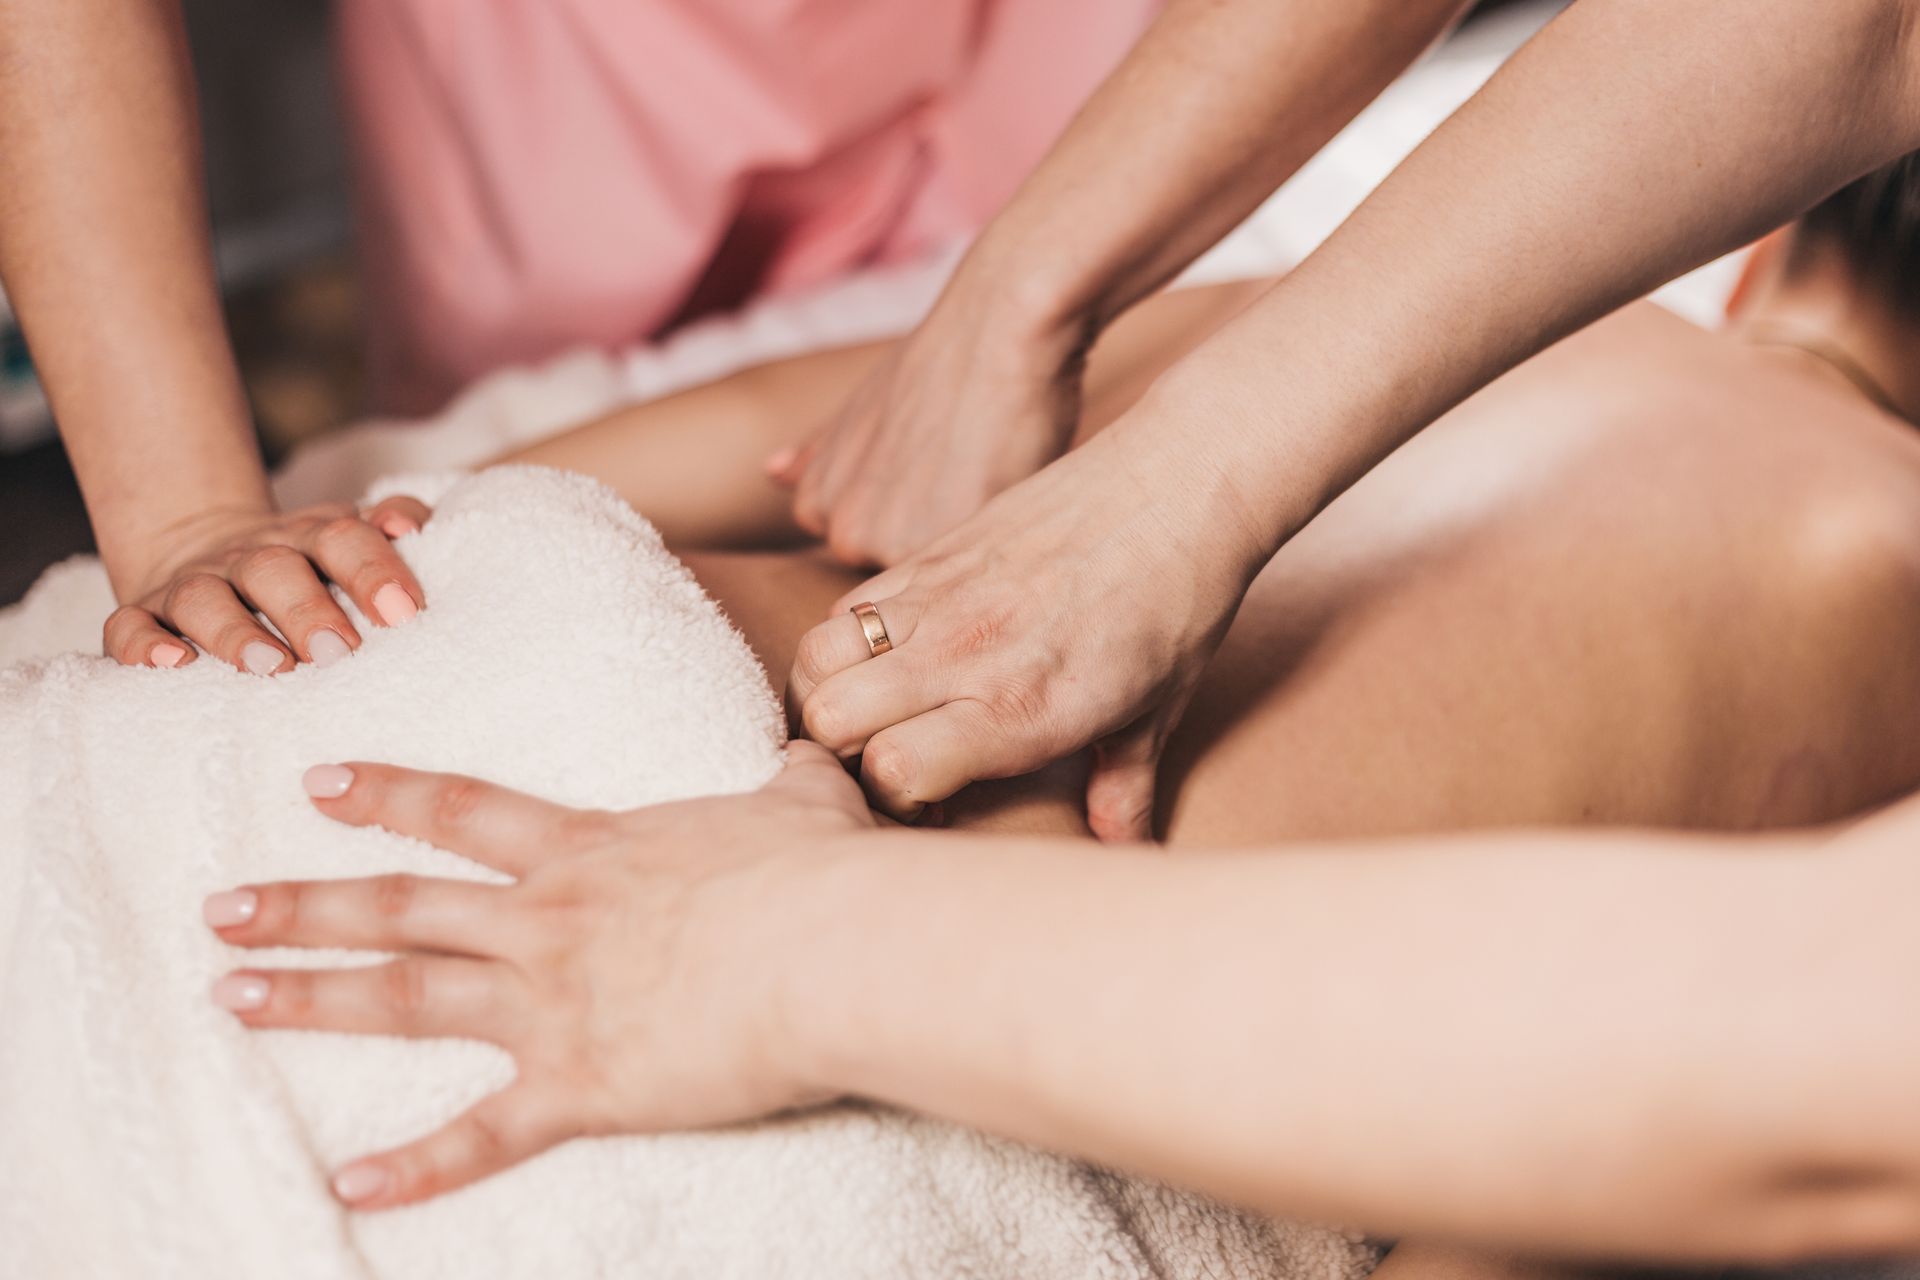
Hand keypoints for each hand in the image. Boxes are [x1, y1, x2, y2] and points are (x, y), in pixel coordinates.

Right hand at [104, 497, 430, 673]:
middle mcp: (249, 557)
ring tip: (272, 667)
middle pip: (274, 571)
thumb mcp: (350, 537)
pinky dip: (144, 646)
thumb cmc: (305, 562)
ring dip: (236, 633)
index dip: (373, 570)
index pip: (343, 539)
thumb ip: (391, 521)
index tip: (403, 612)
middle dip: (308, 611)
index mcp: (309, 537)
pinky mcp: (143, 616)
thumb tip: (407, 525)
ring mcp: (193, 585)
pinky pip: (129, 627)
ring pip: (204, 600)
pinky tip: (172, 664)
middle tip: (340, 652)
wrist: (204, 550)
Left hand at [203, 741, 875, 1208]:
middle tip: (221, 907)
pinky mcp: (580, 1086)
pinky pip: (480, 1135)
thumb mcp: (808, 807)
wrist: (831, 948)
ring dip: (312, 997)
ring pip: (406, 997)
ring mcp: (552, 1004)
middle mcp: (548, 921)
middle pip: (403, 907)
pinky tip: (348, 1183)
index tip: (314, 786)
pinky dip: (414, 1166)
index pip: (464, 814)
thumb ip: (791, 780)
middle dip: (306, 905)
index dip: (386, 797)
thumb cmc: (821, 875)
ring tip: (232, 995)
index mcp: (592, 853)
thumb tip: (803, 756)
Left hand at [770, 270, 1089, 566]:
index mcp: (820, 507)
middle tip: (967, 478)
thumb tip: (771, 474)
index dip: (910, 522)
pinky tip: (1010, 495)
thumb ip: (820, 455)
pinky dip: (1000, 546)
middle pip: (905, 571)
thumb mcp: (862, 409)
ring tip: (988, 481)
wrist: (997, 328)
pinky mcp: (953, 548)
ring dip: (969, 548)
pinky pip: (978, 571)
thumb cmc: (938, 363)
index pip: (865, 553)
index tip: (934, 482)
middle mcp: (846, 534)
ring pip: (943, 579)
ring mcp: (895, 545)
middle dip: (938, 538)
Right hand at [787, 402, 1267, 840]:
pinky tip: (894, 656)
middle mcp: (963, 653)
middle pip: (828, 718)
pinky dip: (847, 641)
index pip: (891, 769)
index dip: (896, 799)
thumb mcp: (1159, 712)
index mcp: (1019, 706)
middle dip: (842, 753)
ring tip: (873, 709)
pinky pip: (846, 605)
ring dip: (827, 693)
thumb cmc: (1179, 602)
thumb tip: (1119, 847)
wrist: (1179, 483)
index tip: (934, 797)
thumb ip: (1123, 791)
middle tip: (889, 755)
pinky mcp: (930, 553)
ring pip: (815, 655)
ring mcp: (937, 597)